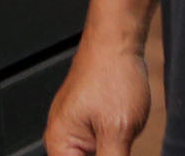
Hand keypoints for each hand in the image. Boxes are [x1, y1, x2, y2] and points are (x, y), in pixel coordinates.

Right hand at [44, 38, 149, 154]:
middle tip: (121, 144)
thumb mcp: (118, 132)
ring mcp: (76, 127)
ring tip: (122, 135)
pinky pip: (98, 146)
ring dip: (112, 153)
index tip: (114, 153)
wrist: (118, 40)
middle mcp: (62, 136)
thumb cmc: (112, 74)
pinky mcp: (90, 120)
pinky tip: (125, 140)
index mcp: (59, 142)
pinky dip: (113, 149)